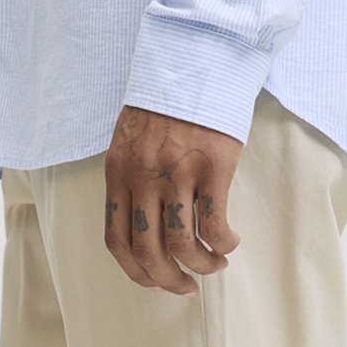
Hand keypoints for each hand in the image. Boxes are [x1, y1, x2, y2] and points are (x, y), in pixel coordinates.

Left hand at [103, 107, 241, 295]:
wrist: (197, 58)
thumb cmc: (167, 102)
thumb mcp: (131, 139)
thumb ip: (131, 180)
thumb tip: (146, 228)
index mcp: (117, 174)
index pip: (117, 241)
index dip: (136, 272)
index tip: (154, 283)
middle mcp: (142, 178)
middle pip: (148, 252)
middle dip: (167, 281)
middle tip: (185, 288)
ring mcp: (177, 174)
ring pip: (182, 245)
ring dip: (201, 266)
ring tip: (214, 265)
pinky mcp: (212, 168)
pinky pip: (214, 224)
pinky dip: (223, 244)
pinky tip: (229, 243)